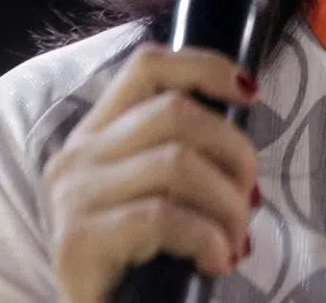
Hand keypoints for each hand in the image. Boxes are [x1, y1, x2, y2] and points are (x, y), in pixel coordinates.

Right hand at [42, 43, 258, 302]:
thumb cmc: (142, 258)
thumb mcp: (158, 188)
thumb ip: (182, 146)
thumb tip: (243, 113)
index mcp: (96, 131)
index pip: (148, 65)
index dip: (205, 66)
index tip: (252, 93)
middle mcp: (78, 154)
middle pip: (175, 112)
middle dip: (233, 150)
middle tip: (252, 198)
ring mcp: (74, 197)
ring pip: (177, 162)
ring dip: (227, 202)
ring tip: (237, 239)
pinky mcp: (78, 243)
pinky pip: (163, 217)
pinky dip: (207, 236)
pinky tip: (217, 260)